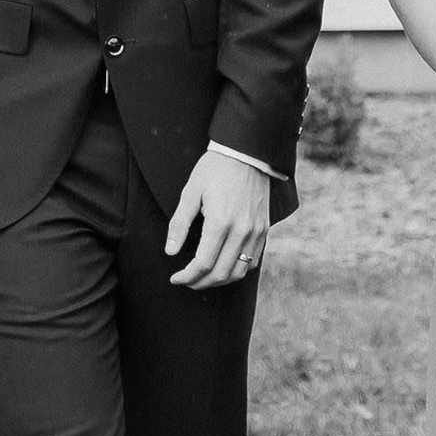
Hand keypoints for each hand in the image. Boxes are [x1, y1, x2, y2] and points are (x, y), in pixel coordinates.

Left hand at [164, 147, 272, 291]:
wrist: (247, 152)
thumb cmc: (214, 169)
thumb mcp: (191, 192)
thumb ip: (180, 224)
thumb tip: (170, 251)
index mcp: (220, 221)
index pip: (203, 263)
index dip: (187, 276)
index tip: (175, 278)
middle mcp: (241, 230)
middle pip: (221, 273)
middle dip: (200, 283)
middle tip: (186, 281)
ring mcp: (256, 231)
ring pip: (239, 272)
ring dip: (219, 281)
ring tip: (203, 278)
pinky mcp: (264, 229)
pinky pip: (253, 260)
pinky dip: (237, 270)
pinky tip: (224, 266)